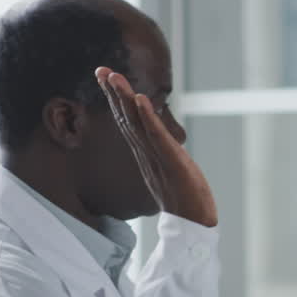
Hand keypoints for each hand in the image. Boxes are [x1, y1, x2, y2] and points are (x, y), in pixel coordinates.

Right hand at [95, 66, 217, 226]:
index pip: (128, 123)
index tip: (106, 78)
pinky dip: (148, 118)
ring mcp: (158, 159)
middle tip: (101, 70)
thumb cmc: (186, 201)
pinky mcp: (172, 164)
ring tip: (114, 77)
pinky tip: (140, 100)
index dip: (117, 101)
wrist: (195, 226)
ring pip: (136, 125)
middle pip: (126, 120)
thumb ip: (162, 157)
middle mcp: (147, 155)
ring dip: (125, 100)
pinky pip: (157, 138)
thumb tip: (161, 146)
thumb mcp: (171, 172)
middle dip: (114, 94)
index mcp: (146, 155)